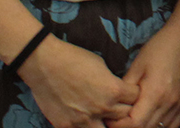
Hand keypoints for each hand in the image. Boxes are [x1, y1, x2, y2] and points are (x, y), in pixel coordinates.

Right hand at [19, 37, 136, 127]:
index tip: (128, 92)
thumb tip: (118, 90)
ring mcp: (83, 119)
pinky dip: (87, 126)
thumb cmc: (73, 59)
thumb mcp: (101, 65)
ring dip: (107, 123)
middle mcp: (101, 107)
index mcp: (113, 89)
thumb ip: (112, 82)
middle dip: (124, 109)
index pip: (135, 97)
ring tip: (103, 116)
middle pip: (125, 116)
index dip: (133, 94)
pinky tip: (86, 120)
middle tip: (118, 105)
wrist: (44, 64)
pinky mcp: (66, 126)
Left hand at [106, 21, 179, 127]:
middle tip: (118, 121)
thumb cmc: (160, 48)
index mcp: (156, 93)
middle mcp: (170, 103)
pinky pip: (173, 126)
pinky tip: (151, 122)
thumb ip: (125, 89)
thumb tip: (114, 105)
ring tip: (133, 121)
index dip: (119, 126)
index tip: (110, 120)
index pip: (135, 124)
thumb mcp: (137, 65)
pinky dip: (160, 127)